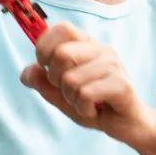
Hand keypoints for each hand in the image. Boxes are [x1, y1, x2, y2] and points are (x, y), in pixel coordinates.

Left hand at [20, 21, 152, 143]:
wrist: (129, 126)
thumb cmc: (95, 105)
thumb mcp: (63, 95)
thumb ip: (43, 84)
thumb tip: (26, 72)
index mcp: (87, 44)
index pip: (62, 28)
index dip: (45, 47)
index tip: (46, 68)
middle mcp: (101, 49)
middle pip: (61, 54)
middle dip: (56, 80)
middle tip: (71, 92)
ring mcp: (113, 65)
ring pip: (70, 79)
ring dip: (72, 99)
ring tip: (86, 104)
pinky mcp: (121, 84)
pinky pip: (85, 94)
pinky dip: (83, 109)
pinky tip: (95, 111)